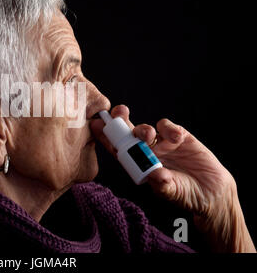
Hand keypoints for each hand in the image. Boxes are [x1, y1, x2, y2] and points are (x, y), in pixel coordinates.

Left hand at [91, 104, 234, 215]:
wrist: (211, 191)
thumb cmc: (185, 194)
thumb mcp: (172, 192)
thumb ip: (163, 184)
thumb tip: (157, 175)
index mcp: (138, 164)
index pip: (117, 149)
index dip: (106, 137)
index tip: (95, 125)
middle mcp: (146, 151)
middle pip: (127, 132)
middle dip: (120, 120)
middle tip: (118, 113)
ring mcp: (161, 143)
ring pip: (146, 129)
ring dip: (144, 129)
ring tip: (150, 136)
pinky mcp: (179, 137)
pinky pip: (168, 127)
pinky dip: (170, 130)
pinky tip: (176, 139)